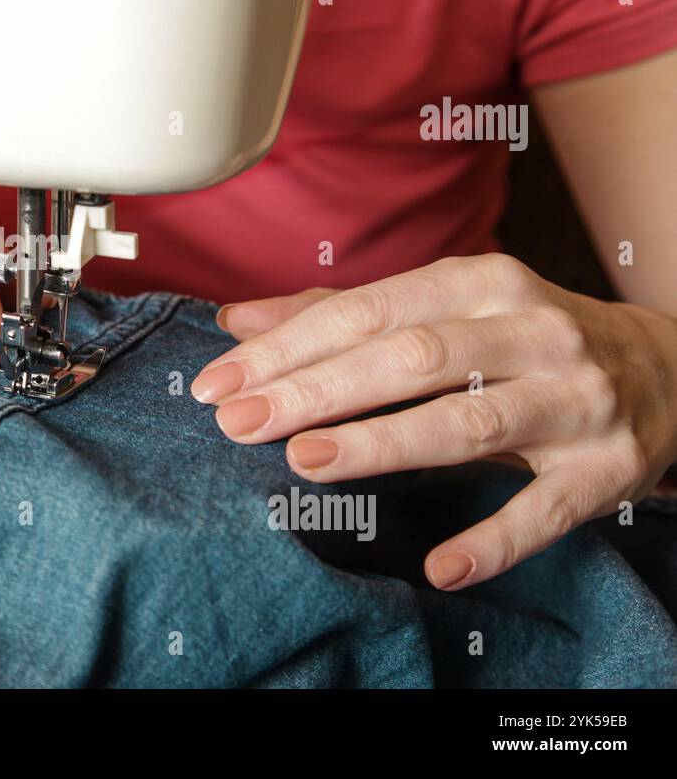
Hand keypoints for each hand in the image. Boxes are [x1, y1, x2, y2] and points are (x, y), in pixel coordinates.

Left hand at [190, 254, 676, 590]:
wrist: (664, 370)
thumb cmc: (521, 337)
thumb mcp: (443, 306)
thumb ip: (340, 313)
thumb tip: (238, 321)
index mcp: (479, 283)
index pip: (366, 312)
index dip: (287, 347)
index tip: (219, 382)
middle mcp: (529, 331)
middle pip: (408, 359)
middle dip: (315, 390)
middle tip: (239, 422)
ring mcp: (573, 400)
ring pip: (467, 422)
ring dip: (383, 443)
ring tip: (305, 460)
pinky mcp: (605, 469)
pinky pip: (545, 511)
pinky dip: (494, 540)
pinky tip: (440, 567)